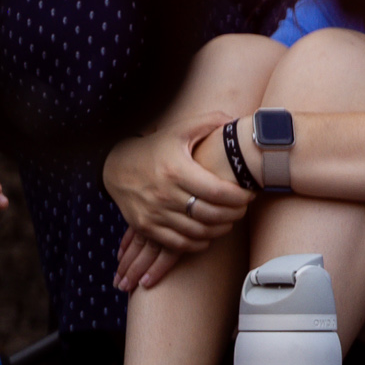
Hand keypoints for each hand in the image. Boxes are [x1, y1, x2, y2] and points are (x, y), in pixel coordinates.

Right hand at [104, 116, 250, 280]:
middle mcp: (164, 194)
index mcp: (176, 170)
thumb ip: (208, 122)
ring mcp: (153, 213)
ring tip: (229, 219)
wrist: (115, 167)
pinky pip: (179, 244)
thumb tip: (236, 120)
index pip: (218, 192)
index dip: (240, 197)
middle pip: (211, 214)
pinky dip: (199, 242)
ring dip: (221, 229)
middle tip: (243, 208)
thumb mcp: (178, 130)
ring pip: (198, 232)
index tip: (250, 194)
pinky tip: (209, 233)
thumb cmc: (155, 148)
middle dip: (235, 214)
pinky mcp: (145, 227)